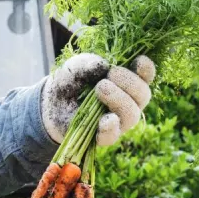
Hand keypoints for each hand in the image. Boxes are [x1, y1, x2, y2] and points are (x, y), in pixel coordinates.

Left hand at [41, 52, 155, 145]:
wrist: (51, 103)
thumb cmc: (70, 81)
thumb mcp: (74, 67)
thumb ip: (86, 63)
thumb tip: (102, 65)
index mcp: (127, 81)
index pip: (146, 76)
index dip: (147, 69)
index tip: (138, 61)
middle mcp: (128, 102)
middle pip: (143, 96)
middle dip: (130, 83)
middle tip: (110, 74)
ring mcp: (118, 121)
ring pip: (132, 115)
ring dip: (120, 100)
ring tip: (100, 88)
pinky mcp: (102, 136)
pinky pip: (112, 136)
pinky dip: (110, 127)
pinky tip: (105, 119)